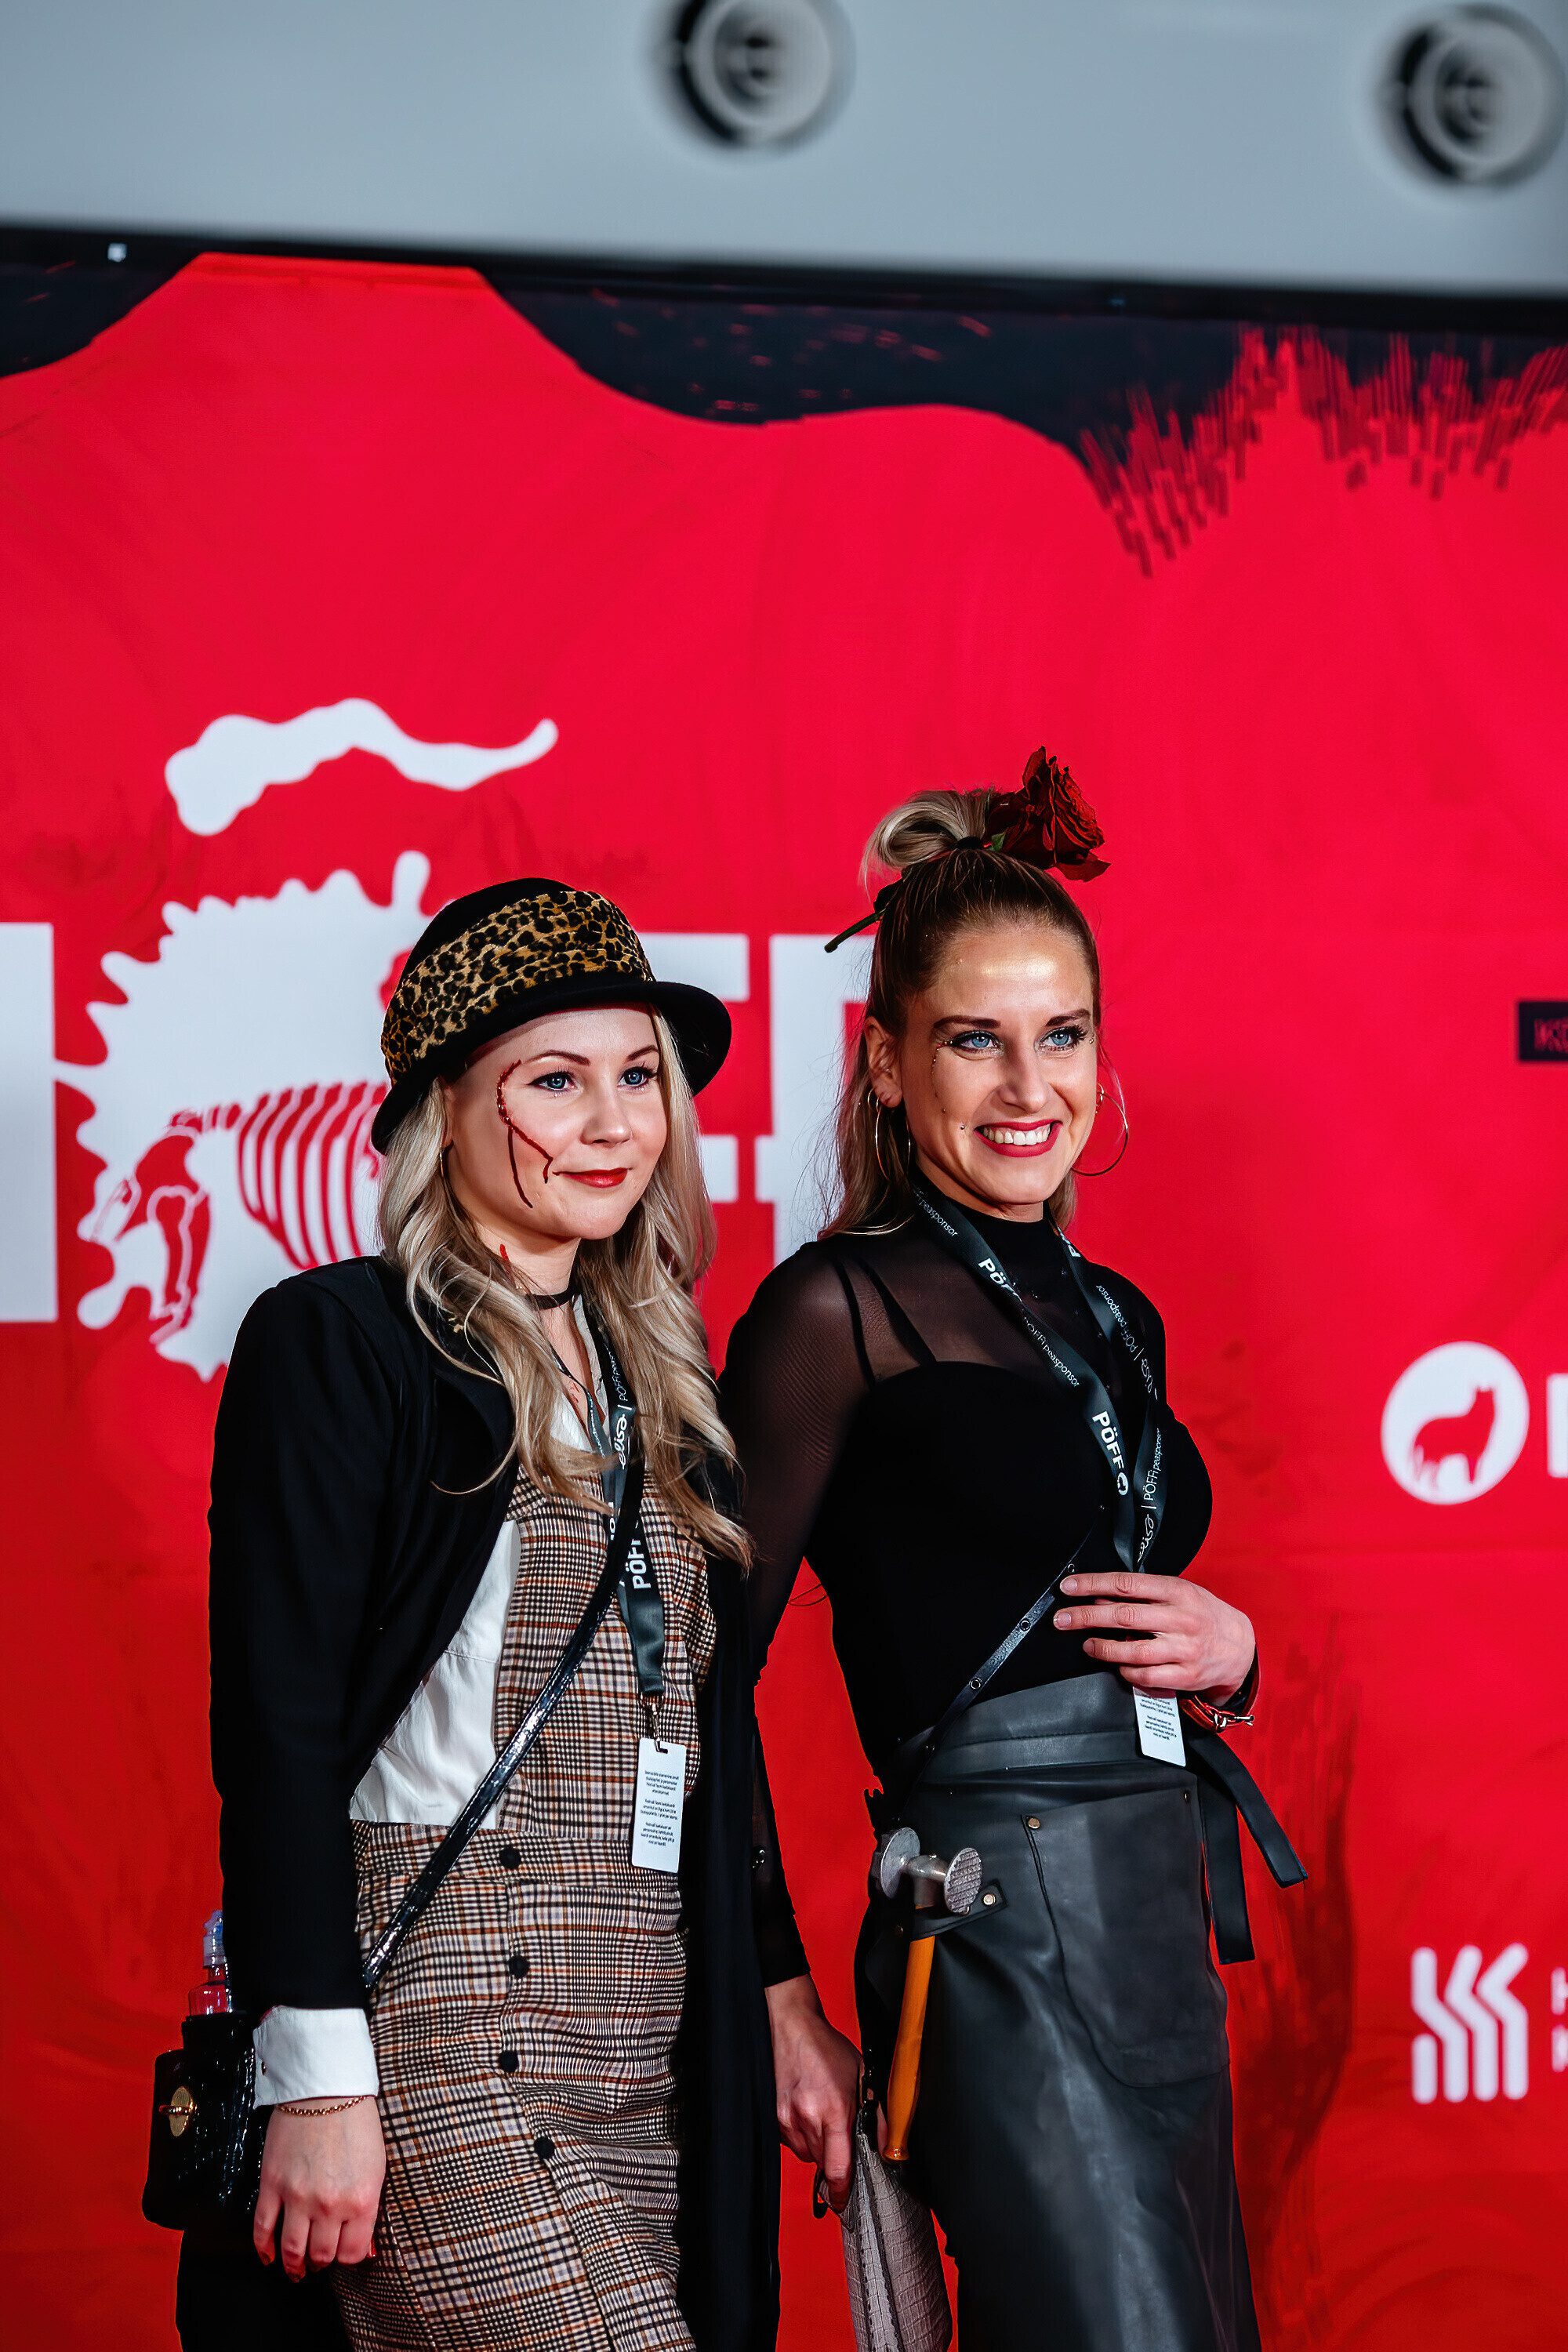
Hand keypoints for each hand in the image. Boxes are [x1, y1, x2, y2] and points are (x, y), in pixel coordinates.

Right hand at [254, 2097, 385, 2279]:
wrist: (326, 2088)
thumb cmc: (356, 2122)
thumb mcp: (376, 2166)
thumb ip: (368, 2206)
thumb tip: (360, 2239)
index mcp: (362, 2200)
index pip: (353, 2253)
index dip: (347, 2256)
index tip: (343, 2252)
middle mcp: (330, 2205)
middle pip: (321, 2255)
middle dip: (321, 2262)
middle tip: (318, 2260)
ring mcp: (298, 2197)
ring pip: (291, 2250)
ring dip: (292, 2264)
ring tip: (295, 2267)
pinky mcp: (272, 2184)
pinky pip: (262, 2228)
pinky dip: (263, 2248)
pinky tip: (268, 2255)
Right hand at [764, 1974, 861, 2211]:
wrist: (791, 2026)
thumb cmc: (827, 2049)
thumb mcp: (862, 2077)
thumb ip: (878, 2117)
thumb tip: (887, 2150)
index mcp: (834, 2111)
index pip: (838, 2170)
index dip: (841, 2194)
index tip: (843, 2202)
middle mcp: (808, 2118)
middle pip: (822, 2163)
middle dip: (833, 2157)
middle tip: (839, 2133)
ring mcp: (786, 2118)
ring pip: (805, 2154)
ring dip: (816, 2145)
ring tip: (821, 2115)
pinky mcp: (773, 2116)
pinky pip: (790, 2141)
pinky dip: (800, 2135)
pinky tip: (805, 2110)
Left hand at [1054, 1571, 1254, 1702]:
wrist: (1240, 1647)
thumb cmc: (1204, 1615)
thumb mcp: (1178, 1593)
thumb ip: (1143, 1595)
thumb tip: (1100, 1597)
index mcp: (1177, 1592)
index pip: (1126, 1584)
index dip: (1092, 1585)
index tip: (1069, 1588)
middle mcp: (1180, 1619)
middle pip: (1123, 1616)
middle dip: (1086, 1617)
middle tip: (1062, 1619)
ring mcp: (1183, 1649)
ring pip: (1133, 1650)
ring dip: (1102, 1648)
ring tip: (1087, 1645)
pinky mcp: (1185, 1675)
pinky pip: (1146, 1675)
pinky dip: (1126, 1670)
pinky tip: (1118, 1664)